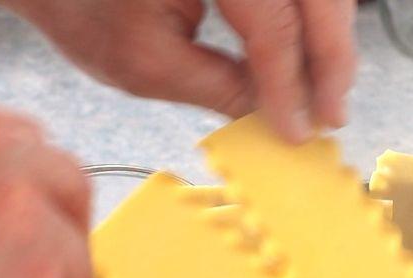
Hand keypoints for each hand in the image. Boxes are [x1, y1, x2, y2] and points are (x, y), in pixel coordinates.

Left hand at [0, 0, 357, 141]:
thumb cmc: (82, 5)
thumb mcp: (147, 64)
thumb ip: (222, 89)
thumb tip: (279, 116)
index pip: (272, 23)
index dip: (292, 82)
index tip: (301, 130)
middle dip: (330, 58)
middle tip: (330, 117)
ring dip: (329, 37)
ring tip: (323, 93)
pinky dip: (313, 17)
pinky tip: (308, 57)